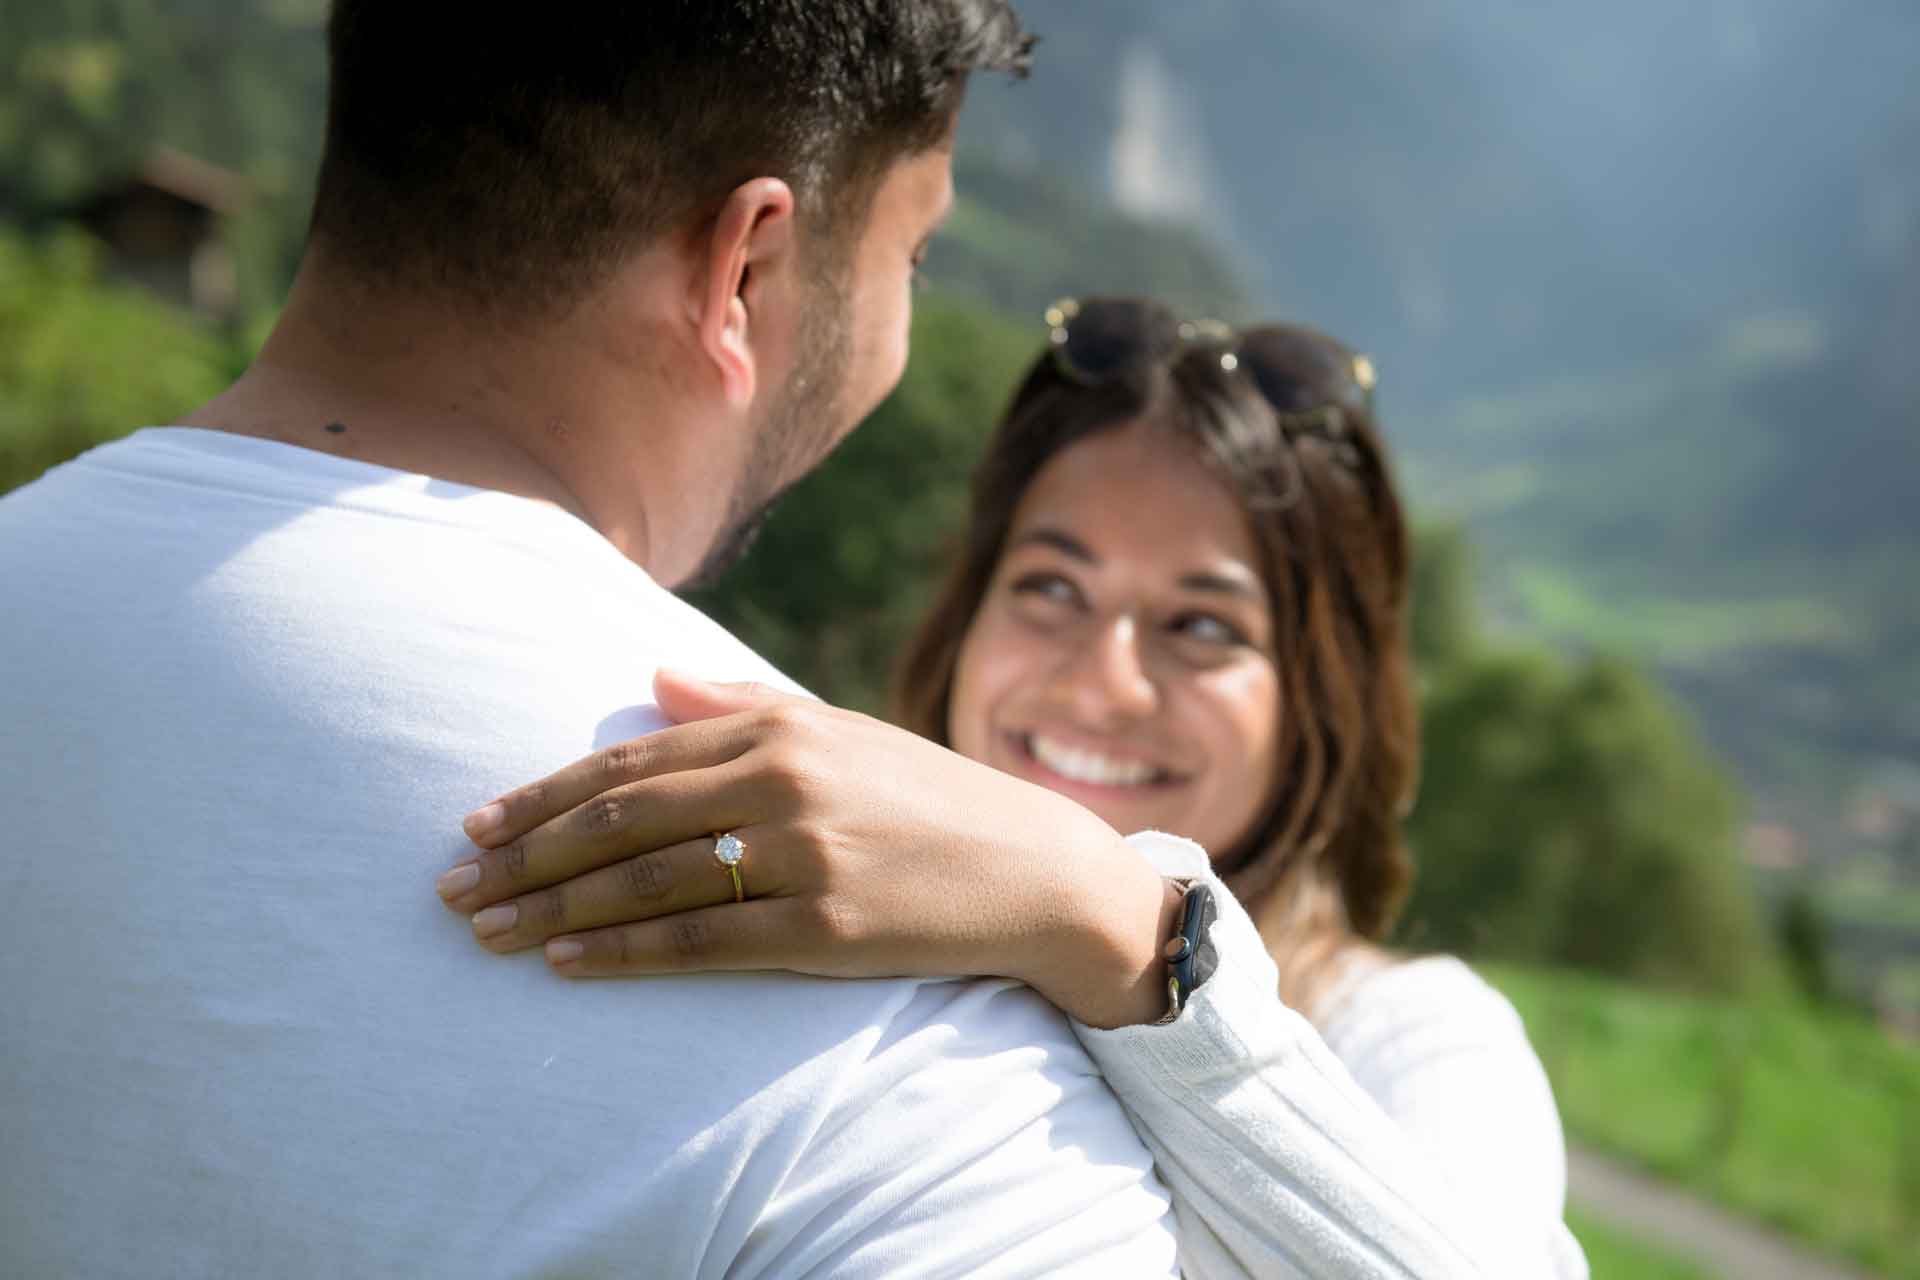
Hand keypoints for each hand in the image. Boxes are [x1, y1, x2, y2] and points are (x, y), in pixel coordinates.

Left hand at [436, 670, 1182, 1027]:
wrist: (1033, 869)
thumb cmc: (927, 797)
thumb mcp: (841, 731)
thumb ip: (741, 703)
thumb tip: (651, 678)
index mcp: (781, 726)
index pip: (634, 760)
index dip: (545, 794)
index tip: (477, 824)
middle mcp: (784, 781)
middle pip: (622, 819)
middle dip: (526, 856)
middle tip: (453, 886)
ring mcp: (805, 854)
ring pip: (646, 883)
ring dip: (553, 910)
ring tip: (485, 932)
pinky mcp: (825, 926)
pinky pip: (699, 944)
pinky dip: (622, 954)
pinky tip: (566, 962)